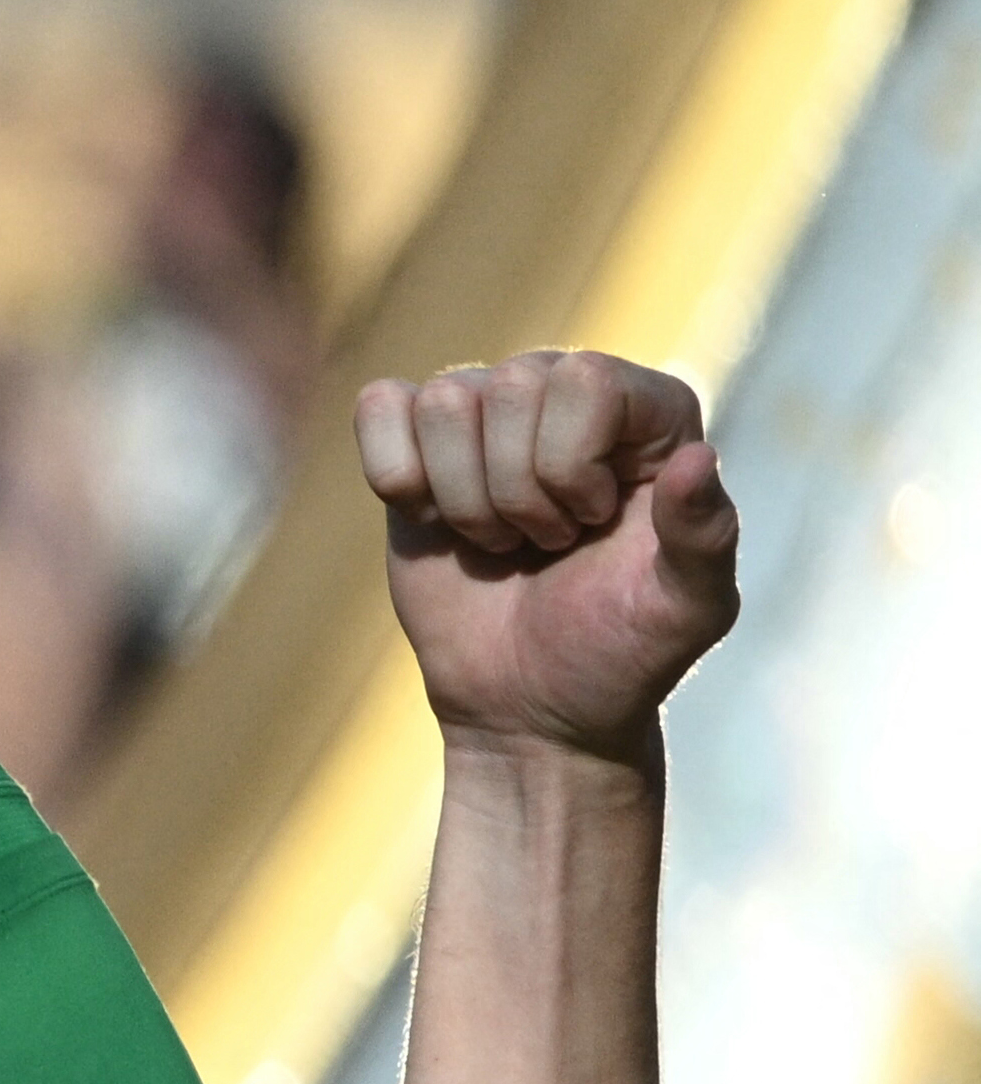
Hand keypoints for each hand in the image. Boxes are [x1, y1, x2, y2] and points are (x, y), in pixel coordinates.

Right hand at [357, 347, 737, 764]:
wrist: (530, 704)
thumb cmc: (619, 653)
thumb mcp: (687, 608)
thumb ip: (704, 534)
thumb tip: (696, 457)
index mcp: (650, 413)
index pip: (584, 379)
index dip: (567, 464)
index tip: (588, 524)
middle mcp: (570, 392)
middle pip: (507, 387)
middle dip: (514, 493)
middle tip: (545, 542)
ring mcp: (490, 414)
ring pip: (442, 401)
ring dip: (462, 499)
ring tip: (502, 540)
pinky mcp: (417, 445)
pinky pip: (379, 406)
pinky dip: (397, 475)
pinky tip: (435, 521)